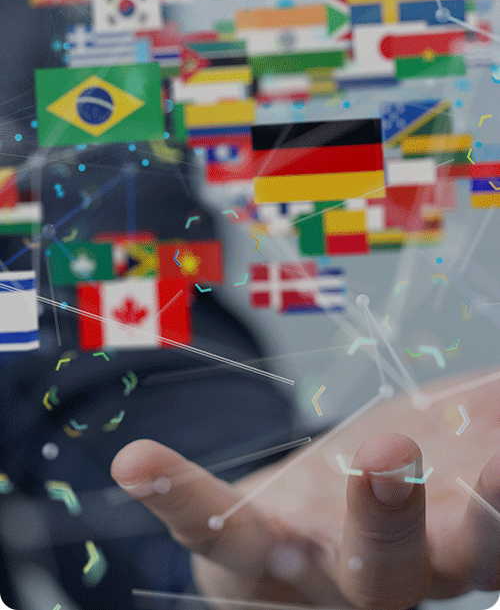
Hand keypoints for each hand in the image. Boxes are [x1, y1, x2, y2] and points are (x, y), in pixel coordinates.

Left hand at [111, 365, 499, 608]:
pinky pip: (214, 531)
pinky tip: (138, 461)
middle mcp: (392, 576)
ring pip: (334, 564)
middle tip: (446, 459)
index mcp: (454, 544)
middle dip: (422, 520)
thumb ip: (496, 414)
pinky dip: (179, 499)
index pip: (492, 540)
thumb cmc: (404, 469)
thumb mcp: (467, 433)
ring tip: (380, 456)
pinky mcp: (248, 549)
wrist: (316, 514)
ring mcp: (315, 569)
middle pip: (416, 566)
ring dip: (367, 515)